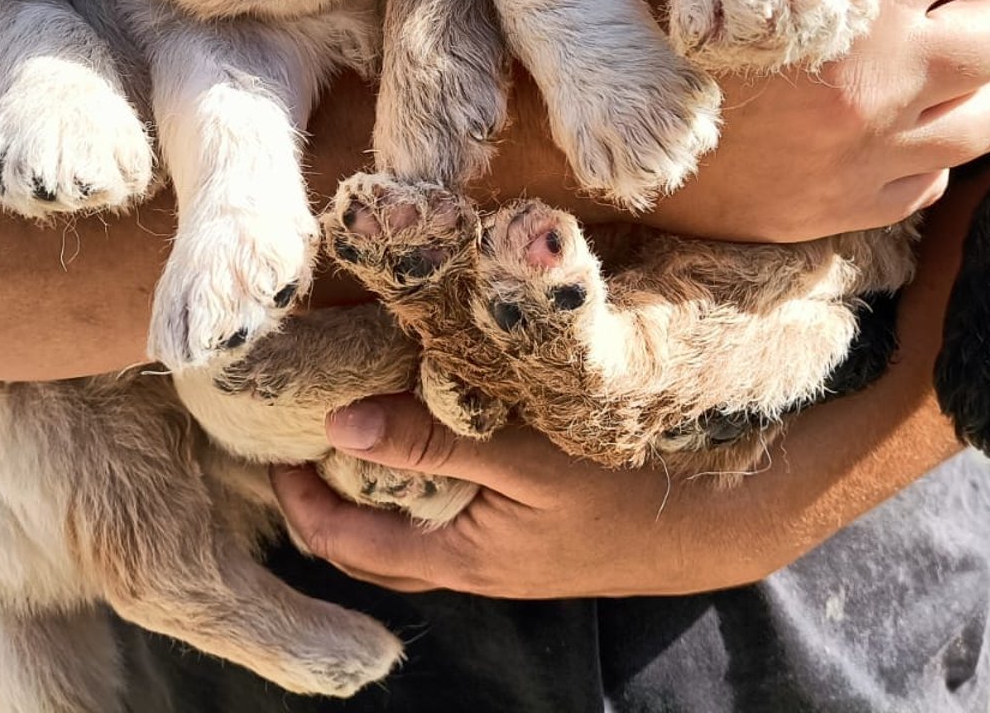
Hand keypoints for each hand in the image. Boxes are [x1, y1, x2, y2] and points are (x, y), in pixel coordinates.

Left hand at [271, 395, 780, 597]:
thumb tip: (339, 422)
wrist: (717, 520)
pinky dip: (419, 483)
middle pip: (371, 547)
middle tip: (294, 437)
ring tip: (344, 429)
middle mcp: (475, 568)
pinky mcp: (531, 535)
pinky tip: (423, 434)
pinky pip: (452, 517)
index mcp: (462, 559)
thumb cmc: (623, 487)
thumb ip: (432, 439)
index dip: (301, 501)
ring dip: (370, 491)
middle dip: (323, 499)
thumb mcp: (524, 455)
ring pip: (412, 533)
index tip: (272, 446)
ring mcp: (504, 556)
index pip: (349, 543)